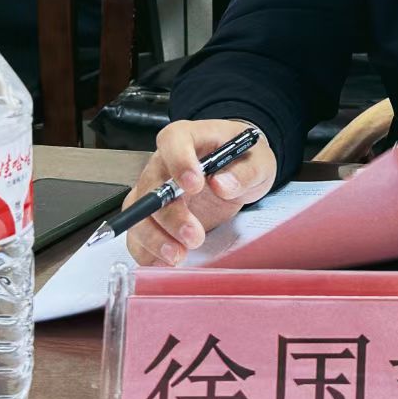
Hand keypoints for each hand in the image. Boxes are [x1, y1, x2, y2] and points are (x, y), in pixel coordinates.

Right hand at [125, 120, 276, 266]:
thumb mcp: (258, 160)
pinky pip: (138, 232)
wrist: (238, 171)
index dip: (180, 162)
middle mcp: (164, 162)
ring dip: (155, 237)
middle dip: (171, 215)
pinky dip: (146, 250)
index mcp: (190, 137)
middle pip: (153, 186)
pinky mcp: (152, 215)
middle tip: (194, 236)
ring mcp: (153, 189)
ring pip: (139, 213)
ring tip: (178, 255)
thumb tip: (223, 184)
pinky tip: (162, 261)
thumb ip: (245, 170)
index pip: (174, 141)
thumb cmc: (243, 158)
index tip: (195, 185)